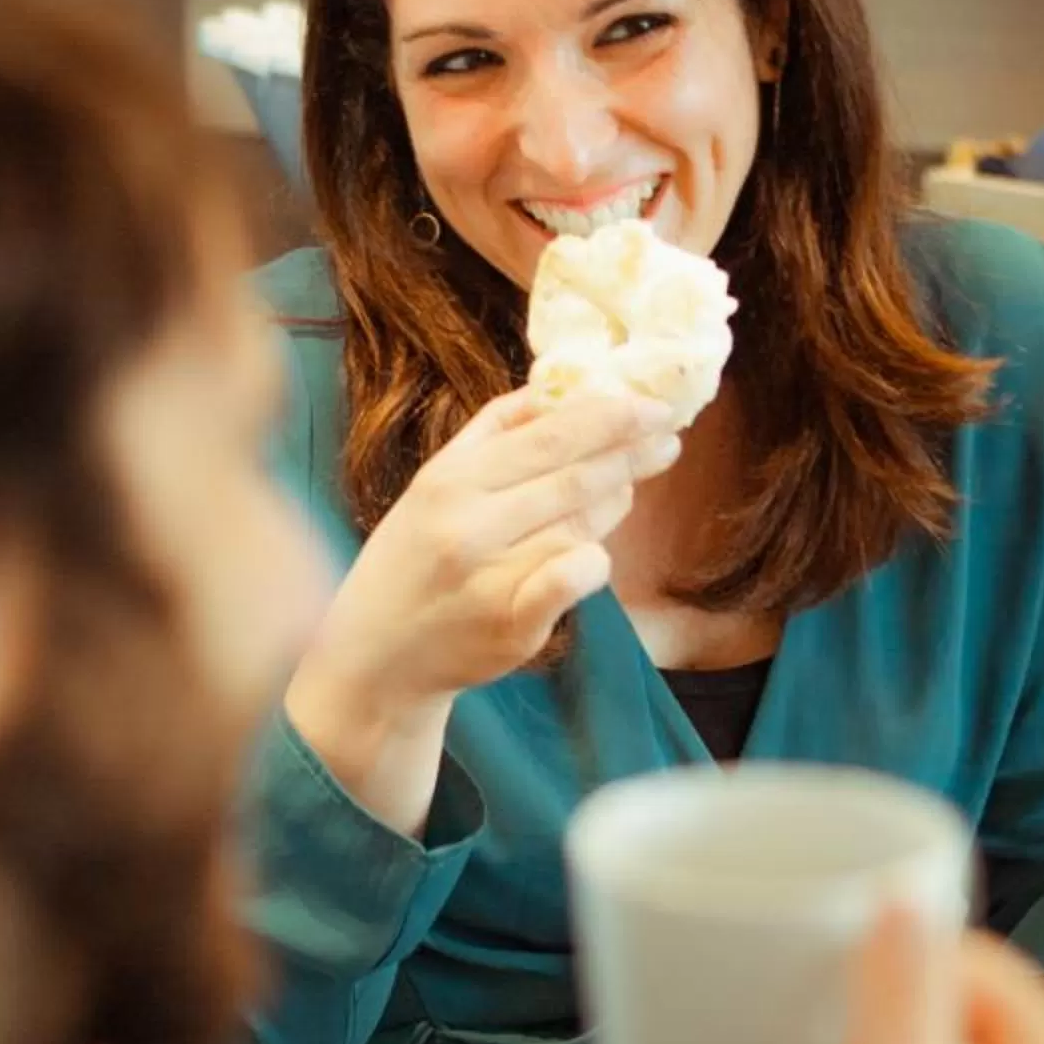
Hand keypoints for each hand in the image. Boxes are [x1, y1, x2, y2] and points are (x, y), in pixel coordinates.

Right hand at [284, 385, 678, 832]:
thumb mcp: (432, 483)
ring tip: (622, 495)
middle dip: (629, 454)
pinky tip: (593, 557)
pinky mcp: (512, 626)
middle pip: (572, 477)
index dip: (608, 418)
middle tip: (667, 440)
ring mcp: (490, 578)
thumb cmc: (410, 562)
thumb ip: (492, 432)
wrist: (376, 656)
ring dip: (610, 509)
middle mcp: (467, 525)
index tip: (652, 406)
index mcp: (449, 480)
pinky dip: (593, 563)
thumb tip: (558, 387)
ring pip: (580, 527)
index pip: (547, 435)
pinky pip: (575, 578)